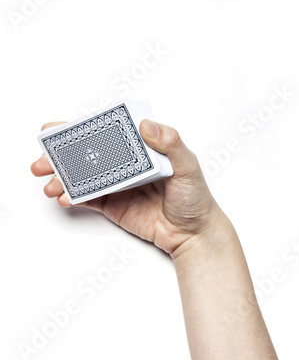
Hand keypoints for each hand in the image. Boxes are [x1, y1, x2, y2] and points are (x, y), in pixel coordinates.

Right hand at [31, 119, 227, 256]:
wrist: (193, 234)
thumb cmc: (195, 198)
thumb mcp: (188, 166)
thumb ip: (170, 144)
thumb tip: (147, 125)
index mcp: (140, 148)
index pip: (107, 134)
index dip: (81, 130)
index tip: (58, 130)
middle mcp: (125, 164)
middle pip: (87, 154)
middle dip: (61, 157)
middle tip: (42, 160)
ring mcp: (117, 185)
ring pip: (83, 177)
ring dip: (62, 178)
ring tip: (50, 183)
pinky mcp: (113, 205)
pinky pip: (89, 199)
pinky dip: (74, 197)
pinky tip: (65, 197)